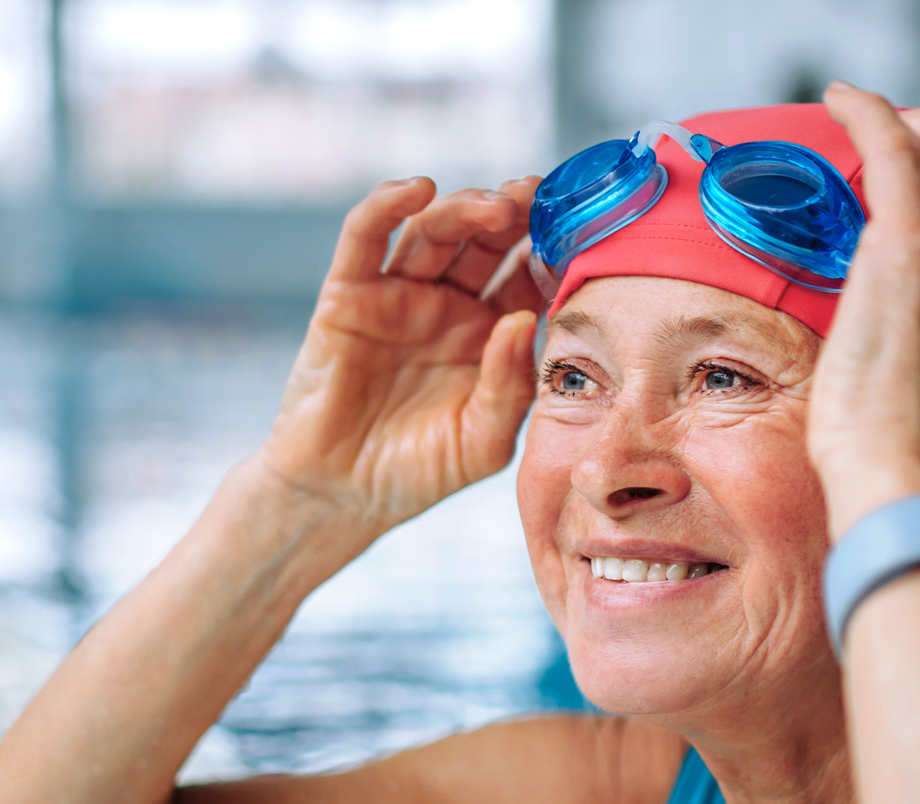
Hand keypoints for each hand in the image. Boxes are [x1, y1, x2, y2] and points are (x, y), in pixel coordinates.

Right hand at [254, 176, 545, 532]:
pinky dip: (386, 205)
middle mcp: (448, 306)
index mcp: (490, 336)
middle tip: (538, 197)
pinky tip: (417, 190)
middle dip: (514, 213)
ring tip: (496, 206)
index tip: (578, 232)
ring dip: (465, 207)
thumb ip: (509, 388)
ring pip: (434, 230)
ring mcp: (398, 296)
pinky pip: (365, 238)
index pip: (527, 277)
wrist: (341, 497)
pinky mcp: (348, 295)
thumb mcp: (483, 442)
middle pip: (485, 240)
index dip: (550, 251)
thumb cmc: (418, 473)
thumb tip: (524, 322)